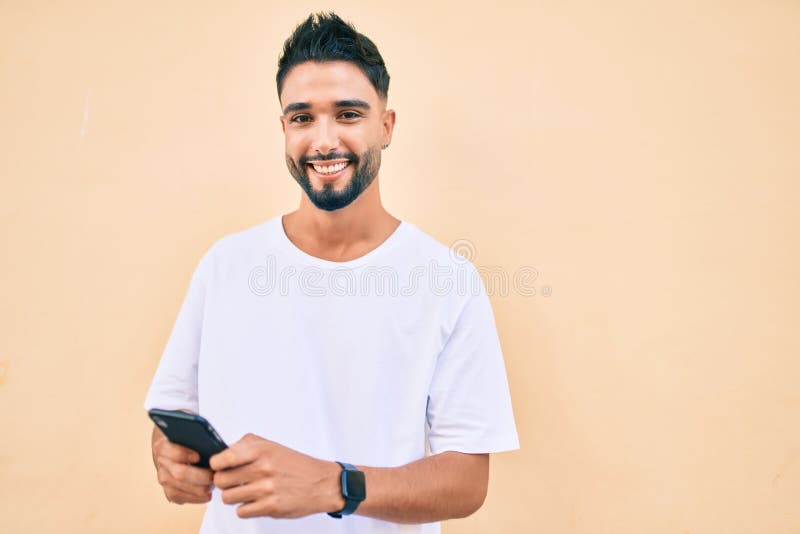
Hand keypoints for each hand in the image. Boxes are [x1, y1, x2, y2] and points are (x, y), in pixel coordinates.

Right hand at [151, 426, 212, 504]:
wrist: (174, 444)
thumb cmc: (189, 436)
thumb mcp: (191, 429)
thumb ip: (196, 433)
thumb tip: (210, 441)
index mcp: (164, 444)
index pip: (169, 449)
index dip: (183, 454)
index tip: (198, 457)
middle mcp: (161, 462)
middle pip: (178, 473)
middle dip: (198, 476)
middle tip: (213, 477)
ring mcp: (163, 477)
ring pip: (178, 488)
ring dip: (197, 490)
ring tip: (212, 488)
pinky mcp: (168, 489)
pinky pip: (178, 497)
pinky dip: (194, 498)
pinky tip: (207, 496)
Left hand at [209, 433, 344, 518]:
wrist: (321, 483)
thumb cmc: (295, 464)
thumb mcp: (271, 446)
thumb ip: (245, 446)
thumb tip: (221, 455)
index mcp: (261, 450)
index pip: (222, 459)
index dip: (216, 465)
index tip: (220, 466)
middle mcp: (263, 468)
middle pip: (221, 480)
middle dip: (225, 482)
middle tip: (234, 481)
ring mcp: (266, 488)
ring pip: (228, 498)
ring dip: (234, 496)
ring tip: (246, 492)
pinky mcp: (270, 507)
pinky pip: (241, 512)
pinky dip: (246, 508)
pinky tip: (256, 501)